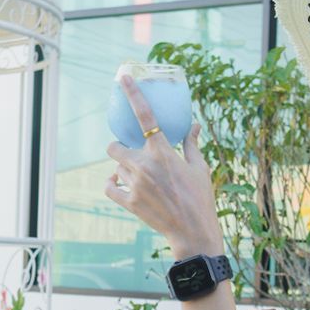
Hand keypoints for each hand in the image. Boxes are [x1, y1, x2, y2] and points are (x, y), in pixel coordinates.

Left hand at [104, 75, 220, 255]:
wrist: (192, 231)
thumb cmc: (200, 198)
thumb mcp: (200, 168)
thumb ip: (191, 144)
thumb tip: (194, 125)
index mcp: (163, 152)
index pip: (145, 116)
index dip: (133, 94)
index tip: (124, 78)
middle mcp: (145, 165)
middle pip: (116, 146)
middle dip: (120, 147)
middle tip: (132, 153)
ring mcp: (134, 184)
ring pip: (117, 166)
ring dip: (124, 167)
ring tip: (140, 176)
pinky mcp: (128, 201)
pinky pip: (109, 186)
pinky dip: (111, 183)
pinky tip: (116, 182)